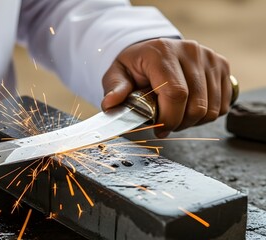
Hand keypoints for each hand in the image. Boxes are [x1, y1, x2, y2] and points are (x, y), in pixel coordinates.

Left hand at [101, 38, 231, 137]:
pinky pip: (223, 104)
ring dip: (193, 122)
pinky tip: (190, 109)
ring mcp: (209, 57)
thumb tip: (110, 104)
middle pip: (196, 105)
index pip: (176, 94)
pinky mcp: (222, 65)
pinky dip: (207, 115)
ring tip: (176, 116)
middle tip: (165, 124)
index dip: (169, 119)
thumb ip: (114, 89)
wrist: (152, 50)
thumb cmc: (133, 66)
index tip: (159, 129)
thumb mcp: (116, 74)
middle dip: (179, 123)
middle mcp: (189, 51)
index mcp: (161, 52)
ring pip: (212, 108)